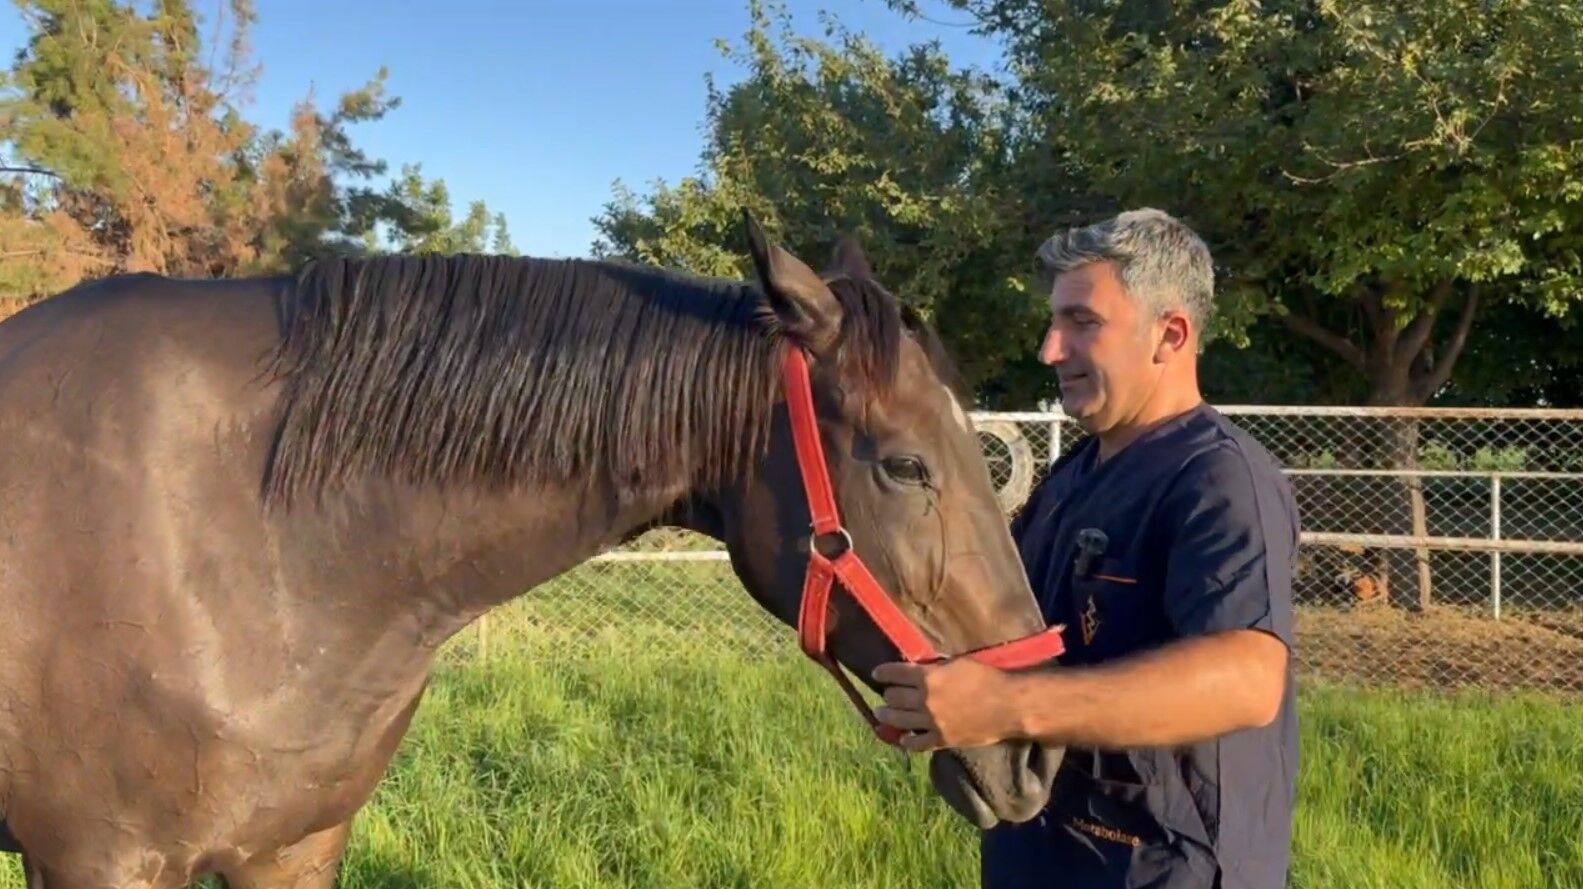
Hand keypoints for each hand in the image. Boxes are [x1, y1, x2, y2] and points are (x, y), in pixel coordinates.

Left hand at [871, 657, 1018, 752]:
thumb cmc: (987, 678)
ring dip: (887, 716)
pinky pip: (916, 744)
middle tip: (886, 694)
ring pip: (898, 720)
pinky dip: (906, 740)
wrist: (1007, 706)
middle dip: (887, 694)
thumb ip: (934, 667)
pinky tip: (903, 738)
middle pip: (893, 697)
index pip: (895, 673)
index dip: (883, 673)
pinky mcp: (941, 740)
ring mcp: (931, 722)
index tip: (877, 674)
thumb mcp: (958, 663)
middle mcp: (924, 699)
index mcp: (928, 677)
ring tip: (881, 714)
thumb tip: (918, 668)